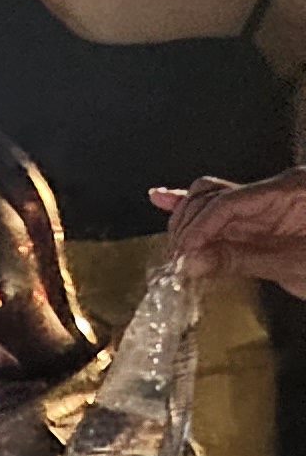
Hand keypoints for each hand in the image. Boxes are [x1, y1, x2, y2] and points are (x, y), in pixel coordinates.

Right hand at [159, 171, 305, 294]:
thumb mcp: (293, 266)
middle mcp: (275, 190)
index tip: (183, 253)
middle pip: (212, 196)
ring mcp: (265, 204)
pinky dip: (193, 212)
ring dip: (186, 226)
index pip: (228, 201)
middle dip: (188, 228)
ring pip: (209, 201)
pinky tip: (162, 200)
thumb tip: (193, 262)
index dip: (198, 228)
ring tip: (177, 253)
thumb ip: (241, 260)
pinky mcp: (259, 219)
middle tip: (178, 259)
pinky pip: (221, 210)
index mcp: (291, 190)